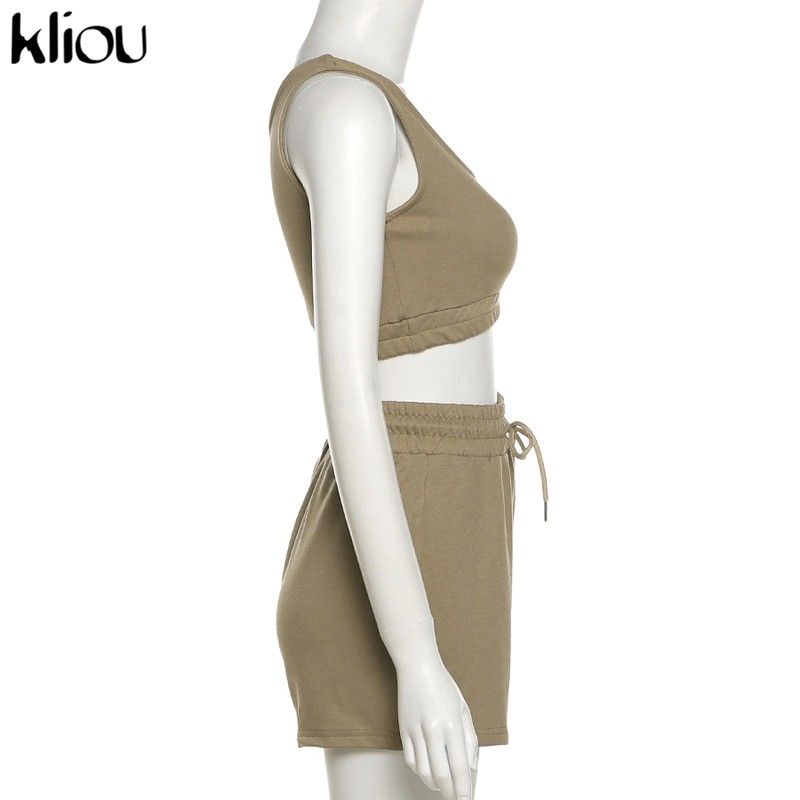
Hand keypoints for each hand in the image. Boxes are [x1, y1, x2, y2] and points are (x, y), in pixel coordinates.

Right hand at [395, 655, 478, 799]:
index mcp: (452, 724)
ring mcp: (416, 731)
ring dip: (434, 784)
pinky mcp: (403, 730)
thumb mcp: (464, 709)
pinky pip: (410, 760)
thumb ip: (470, 739)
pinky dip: (419, 771)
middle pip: (441, 775)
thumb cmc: (443, 685)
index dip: (463, 790)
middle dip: (449, 792)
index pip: (459, 768)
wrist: (417, 666)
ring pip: (423, 771)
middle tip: (455, 798)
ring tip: (442, 785)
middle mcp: (434, 730)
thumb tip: (471, 767)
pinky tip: (427, 770)